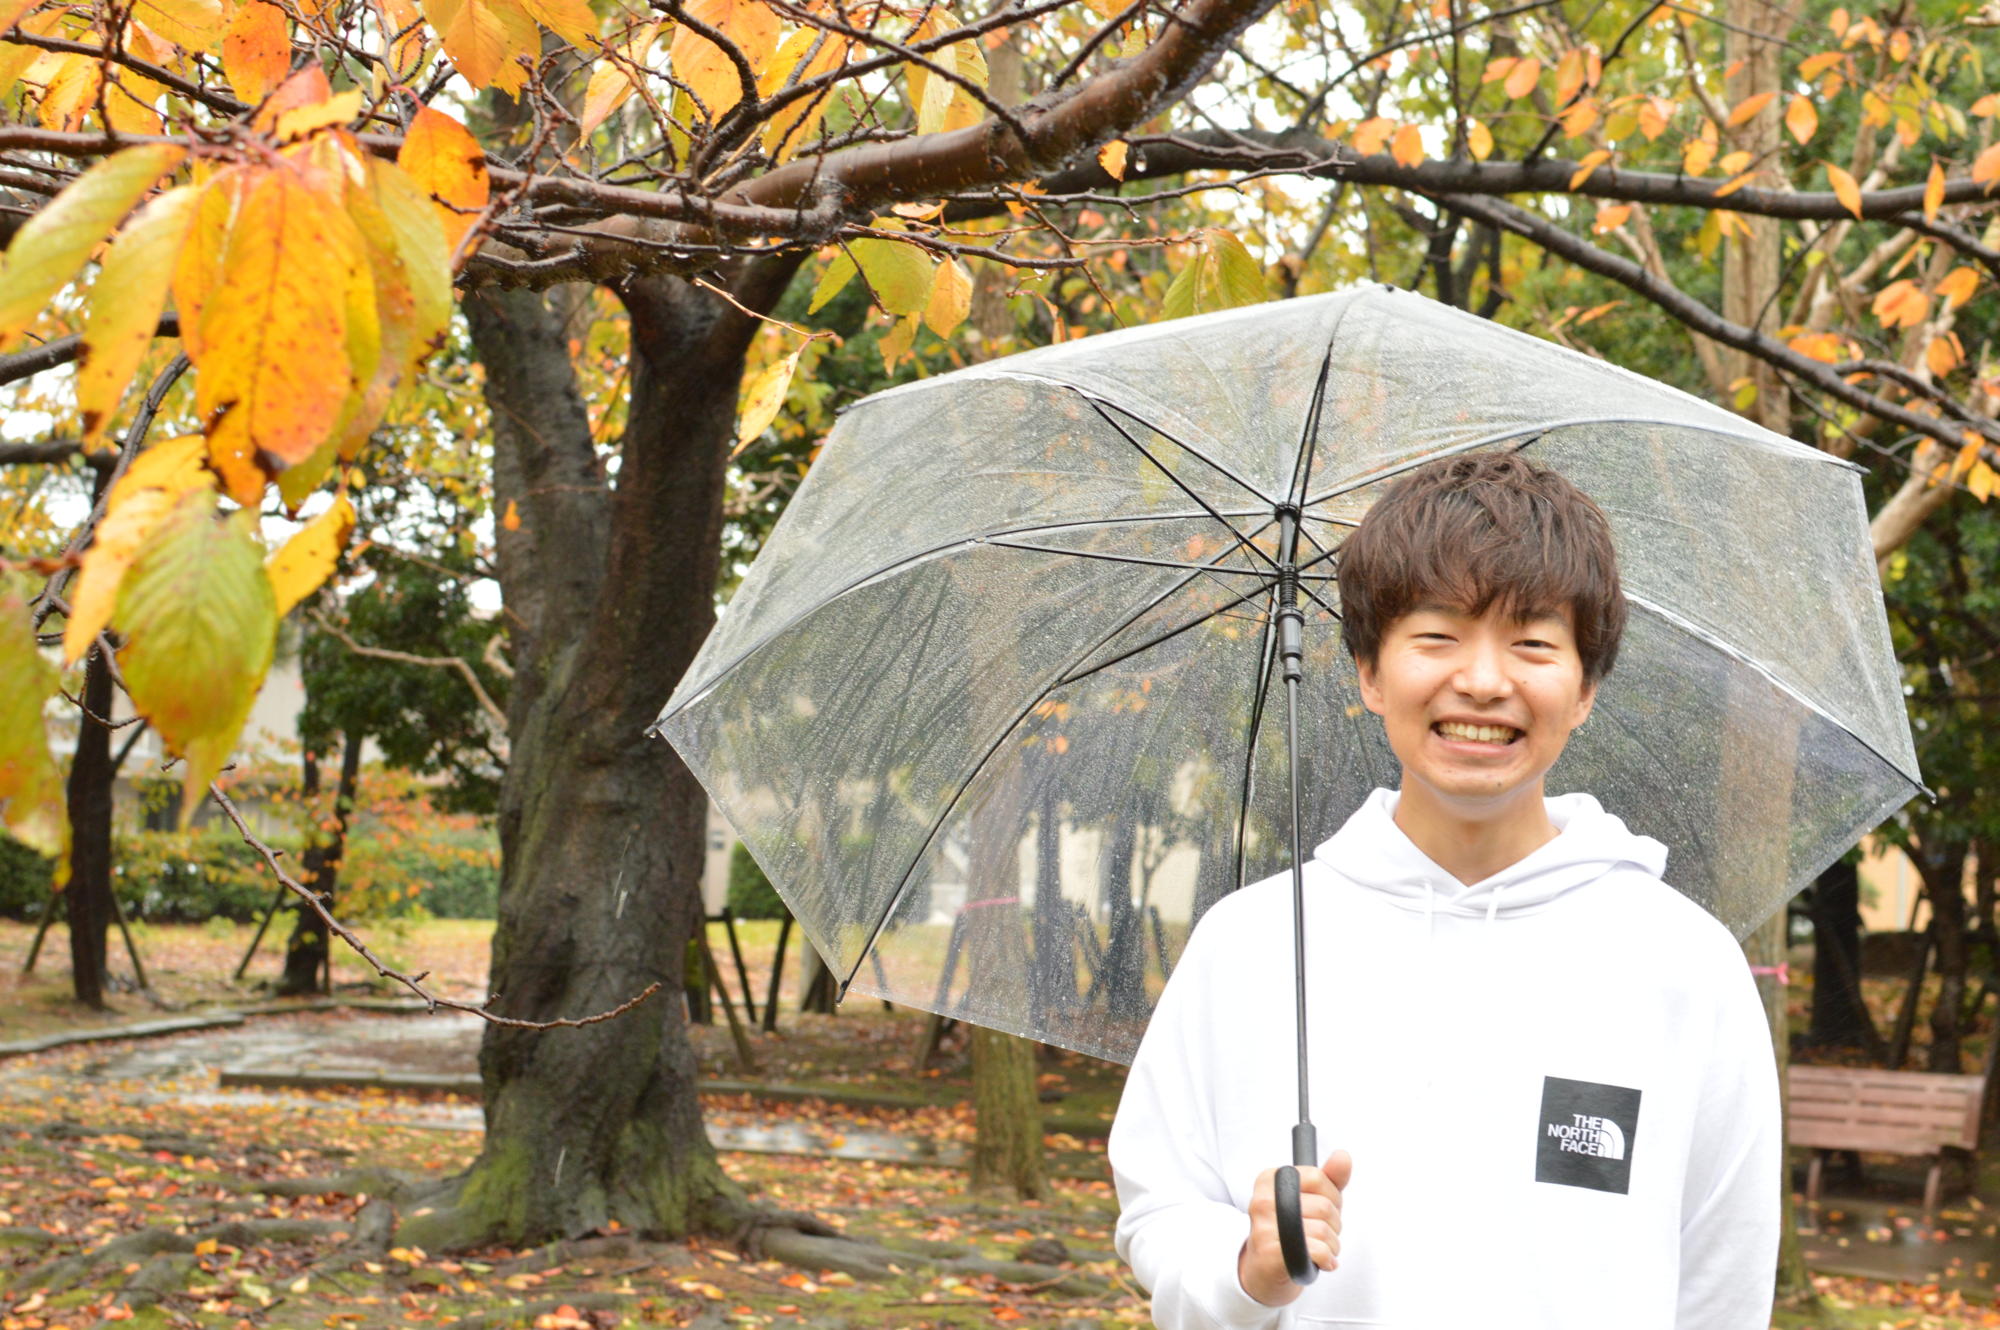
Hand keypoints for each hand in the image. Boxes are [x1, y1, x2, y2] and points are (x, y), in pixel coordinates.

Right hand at [1238, 1150, 1351, 1307]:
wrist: (1264, 1270)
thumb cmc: (1290, 1230)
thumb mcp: (1309, 1198)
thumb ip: (1329, 1177)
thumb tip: (1343, 1156)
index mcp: (1270, 1178)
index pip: (1318, 1177)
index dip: (1331, 1196)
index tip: (1323, 1208)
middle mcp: (1263, 1200)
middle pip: (1324, 1205)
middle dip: (1334, 1223)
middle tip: (1322, 1233)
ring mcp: (1265, 1227)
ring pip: (1323, 1230)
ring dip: (1332, 1245)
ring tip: (1321, 1248)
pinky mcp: (1271, 1253)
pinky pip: (1317, 1250)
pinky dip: (1327, 1258)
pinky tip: (1322, 1261)